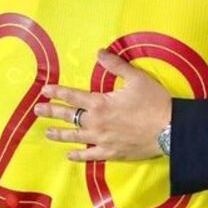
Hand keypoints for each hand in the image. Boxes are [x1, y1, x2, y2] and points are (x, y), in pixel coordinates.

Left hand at [38, 49, 169, 160]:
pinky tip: (69, 155)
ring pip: (75, 137)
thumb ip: (116, 65)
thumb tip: (99, 52)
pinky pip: (90, 156)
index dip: (58, 92)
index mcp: (100, 103)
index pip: (73, 96)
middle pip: (69, 117)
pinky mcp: (112, 153)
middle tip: (37, 110)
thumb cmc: (155, 102)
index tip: (45, 90)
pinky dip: (78, 156)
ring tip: (48, 133)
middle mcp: (96, 123)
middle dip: (52, 112)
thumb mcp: (137, 78)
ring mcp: (102, 140)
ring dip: (60, 134)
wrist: (171, 129)